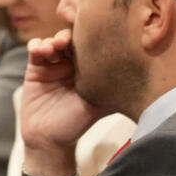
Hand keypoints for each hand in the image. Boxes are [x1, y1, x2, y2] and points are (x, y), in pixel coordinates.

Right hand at [19, 29, 109, 164]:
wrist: (48, 139)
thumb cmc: (76, 124)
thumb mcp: (99, 106)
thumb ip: (113, 92)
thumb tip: (141, 83)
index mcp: (88, 72)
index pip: (89, 48)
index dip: (87, 38)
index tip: (87, 37)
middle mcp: (71, 66)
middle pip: (69, 41)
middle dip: (66, 37)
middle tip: (65, 42)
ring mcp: (53, 66)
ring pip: (52, 42)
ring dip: (51, 41)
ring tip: (52, 49)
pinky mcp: (36, 69)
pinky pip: (35, 50)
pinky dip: (36, 46)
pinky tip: (39, 50)